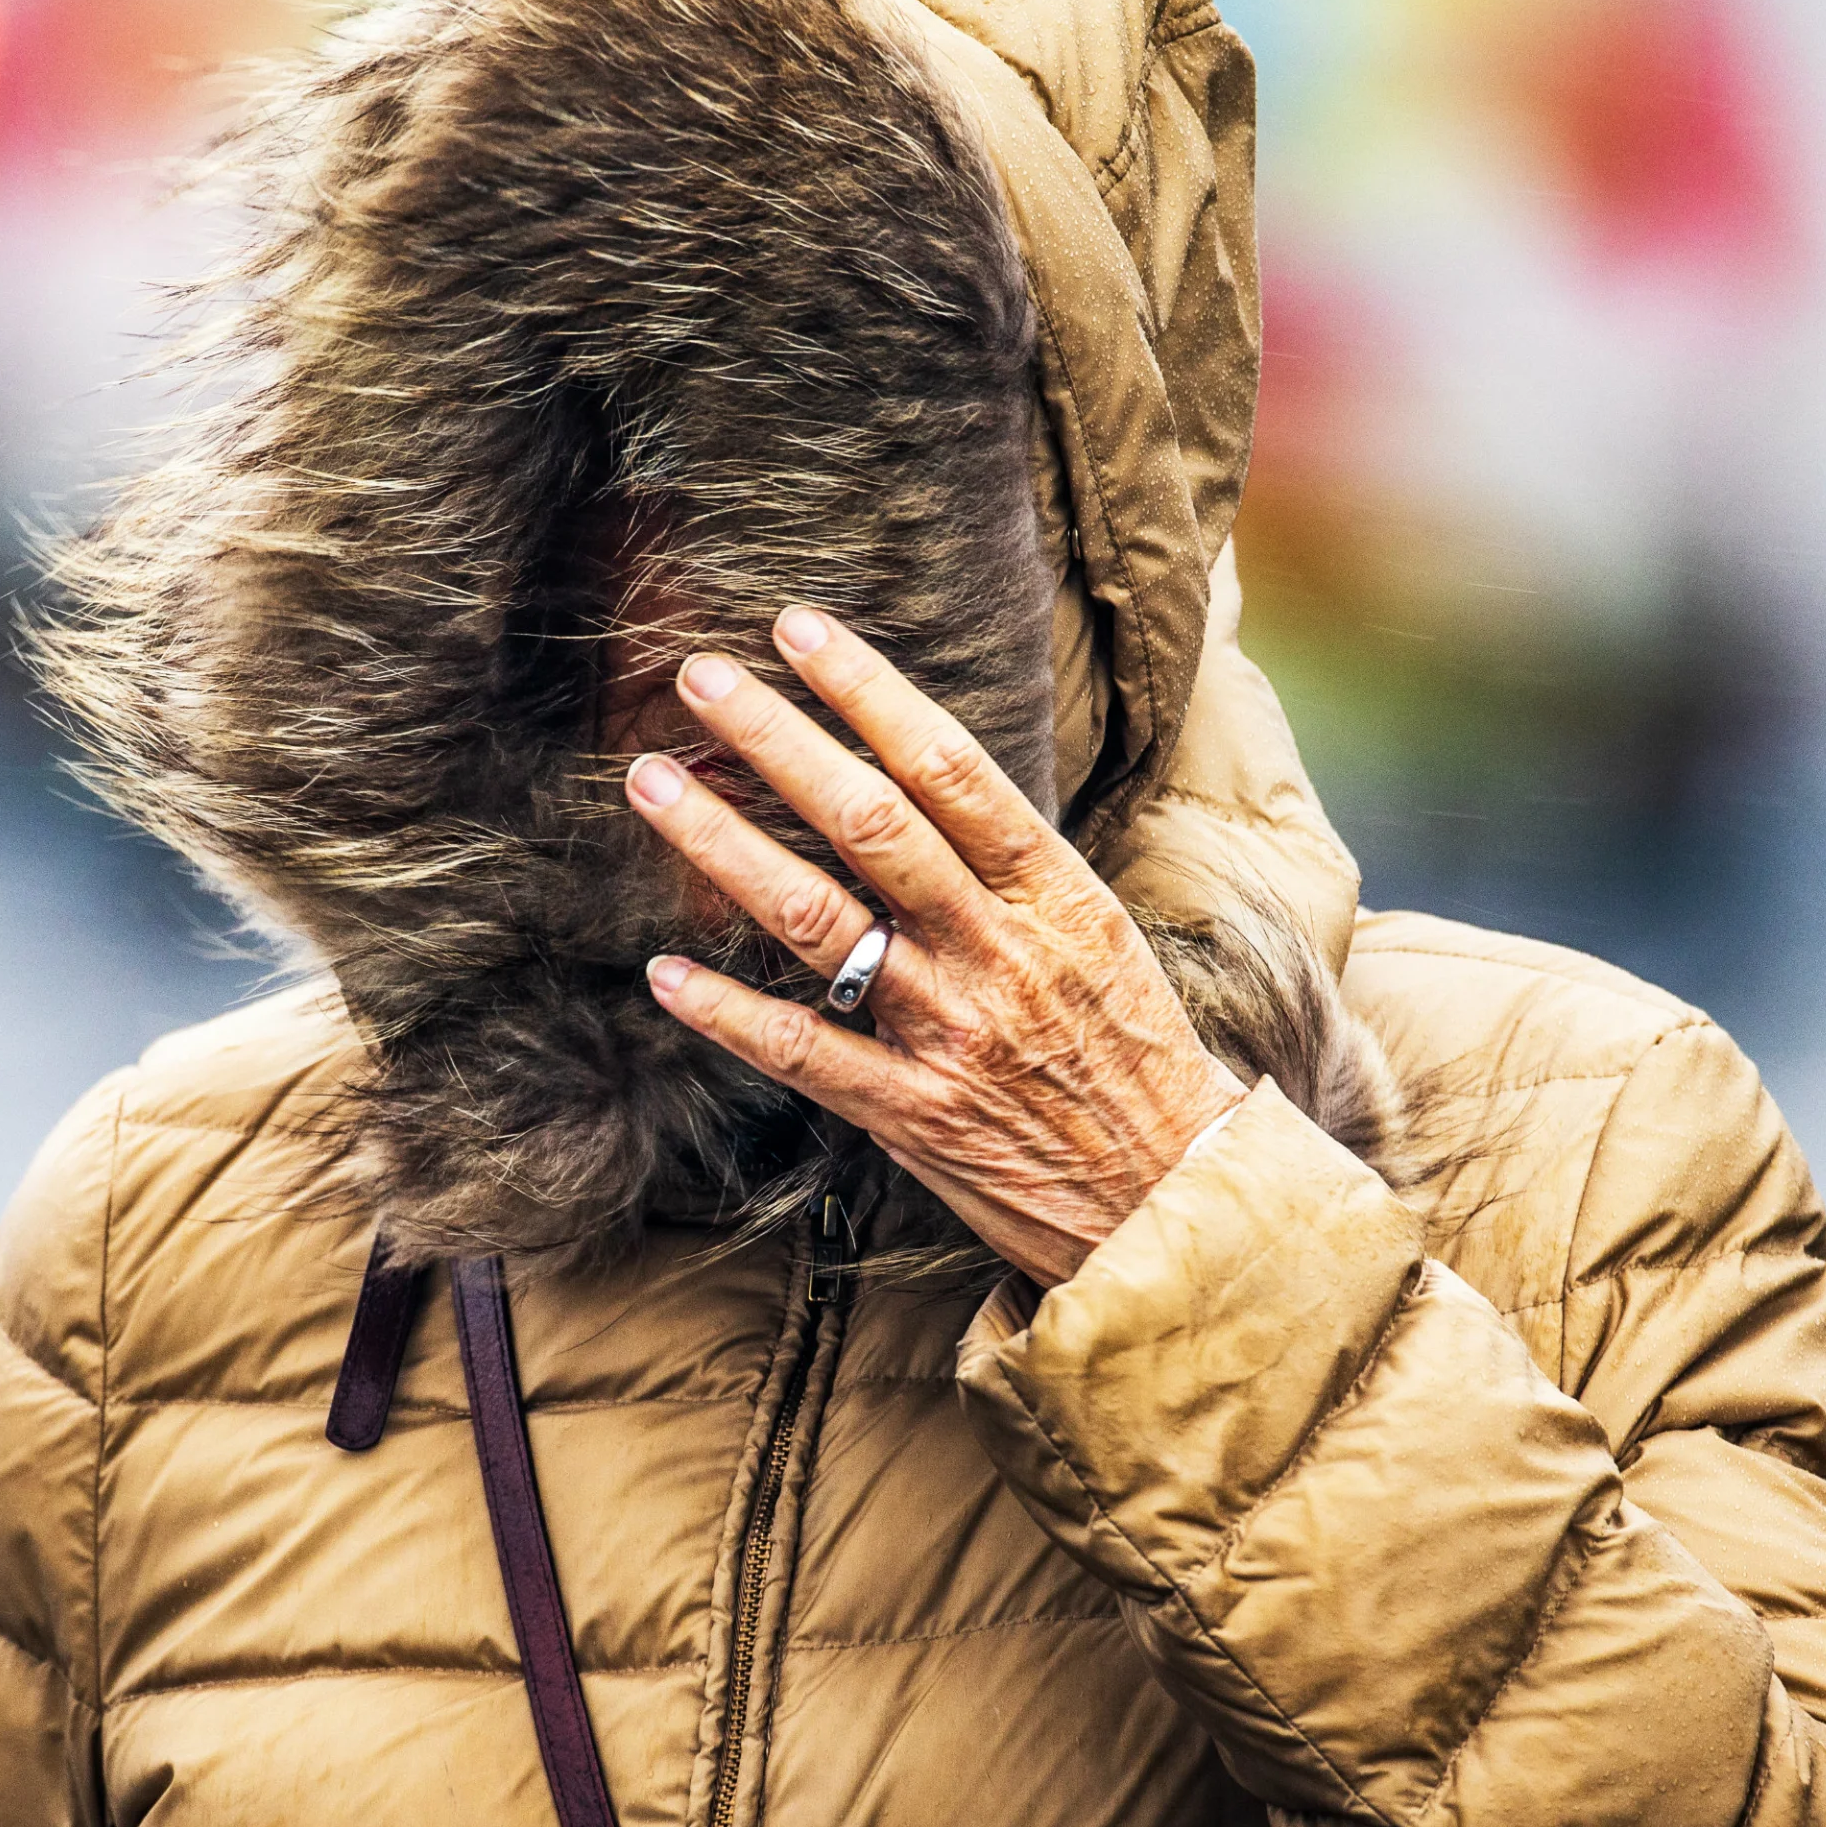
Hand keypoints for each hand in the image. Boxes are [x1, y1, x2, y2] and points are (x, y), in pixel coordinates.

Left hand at [624, 606, 1243, 1287]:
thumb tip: (920, 781)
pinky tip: (664, 973)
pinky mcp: (913, 1113)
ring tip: (651, 785)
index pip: (951, 766)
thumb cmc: (1129, 1054)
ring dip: (722, 844)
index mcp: (1053, 892)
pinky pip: (802, 1050)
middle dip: (777, 738)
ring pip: (817, 918)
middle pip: (870, 821)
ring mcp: (950, 1031)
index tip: (798, 630)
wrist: (1174, 1196)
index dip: (868, 691)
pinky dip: (725, 1011)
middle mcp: (999, 950)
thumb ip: (1006, 870)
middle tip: (699, 676)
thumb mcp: (1095, 936)